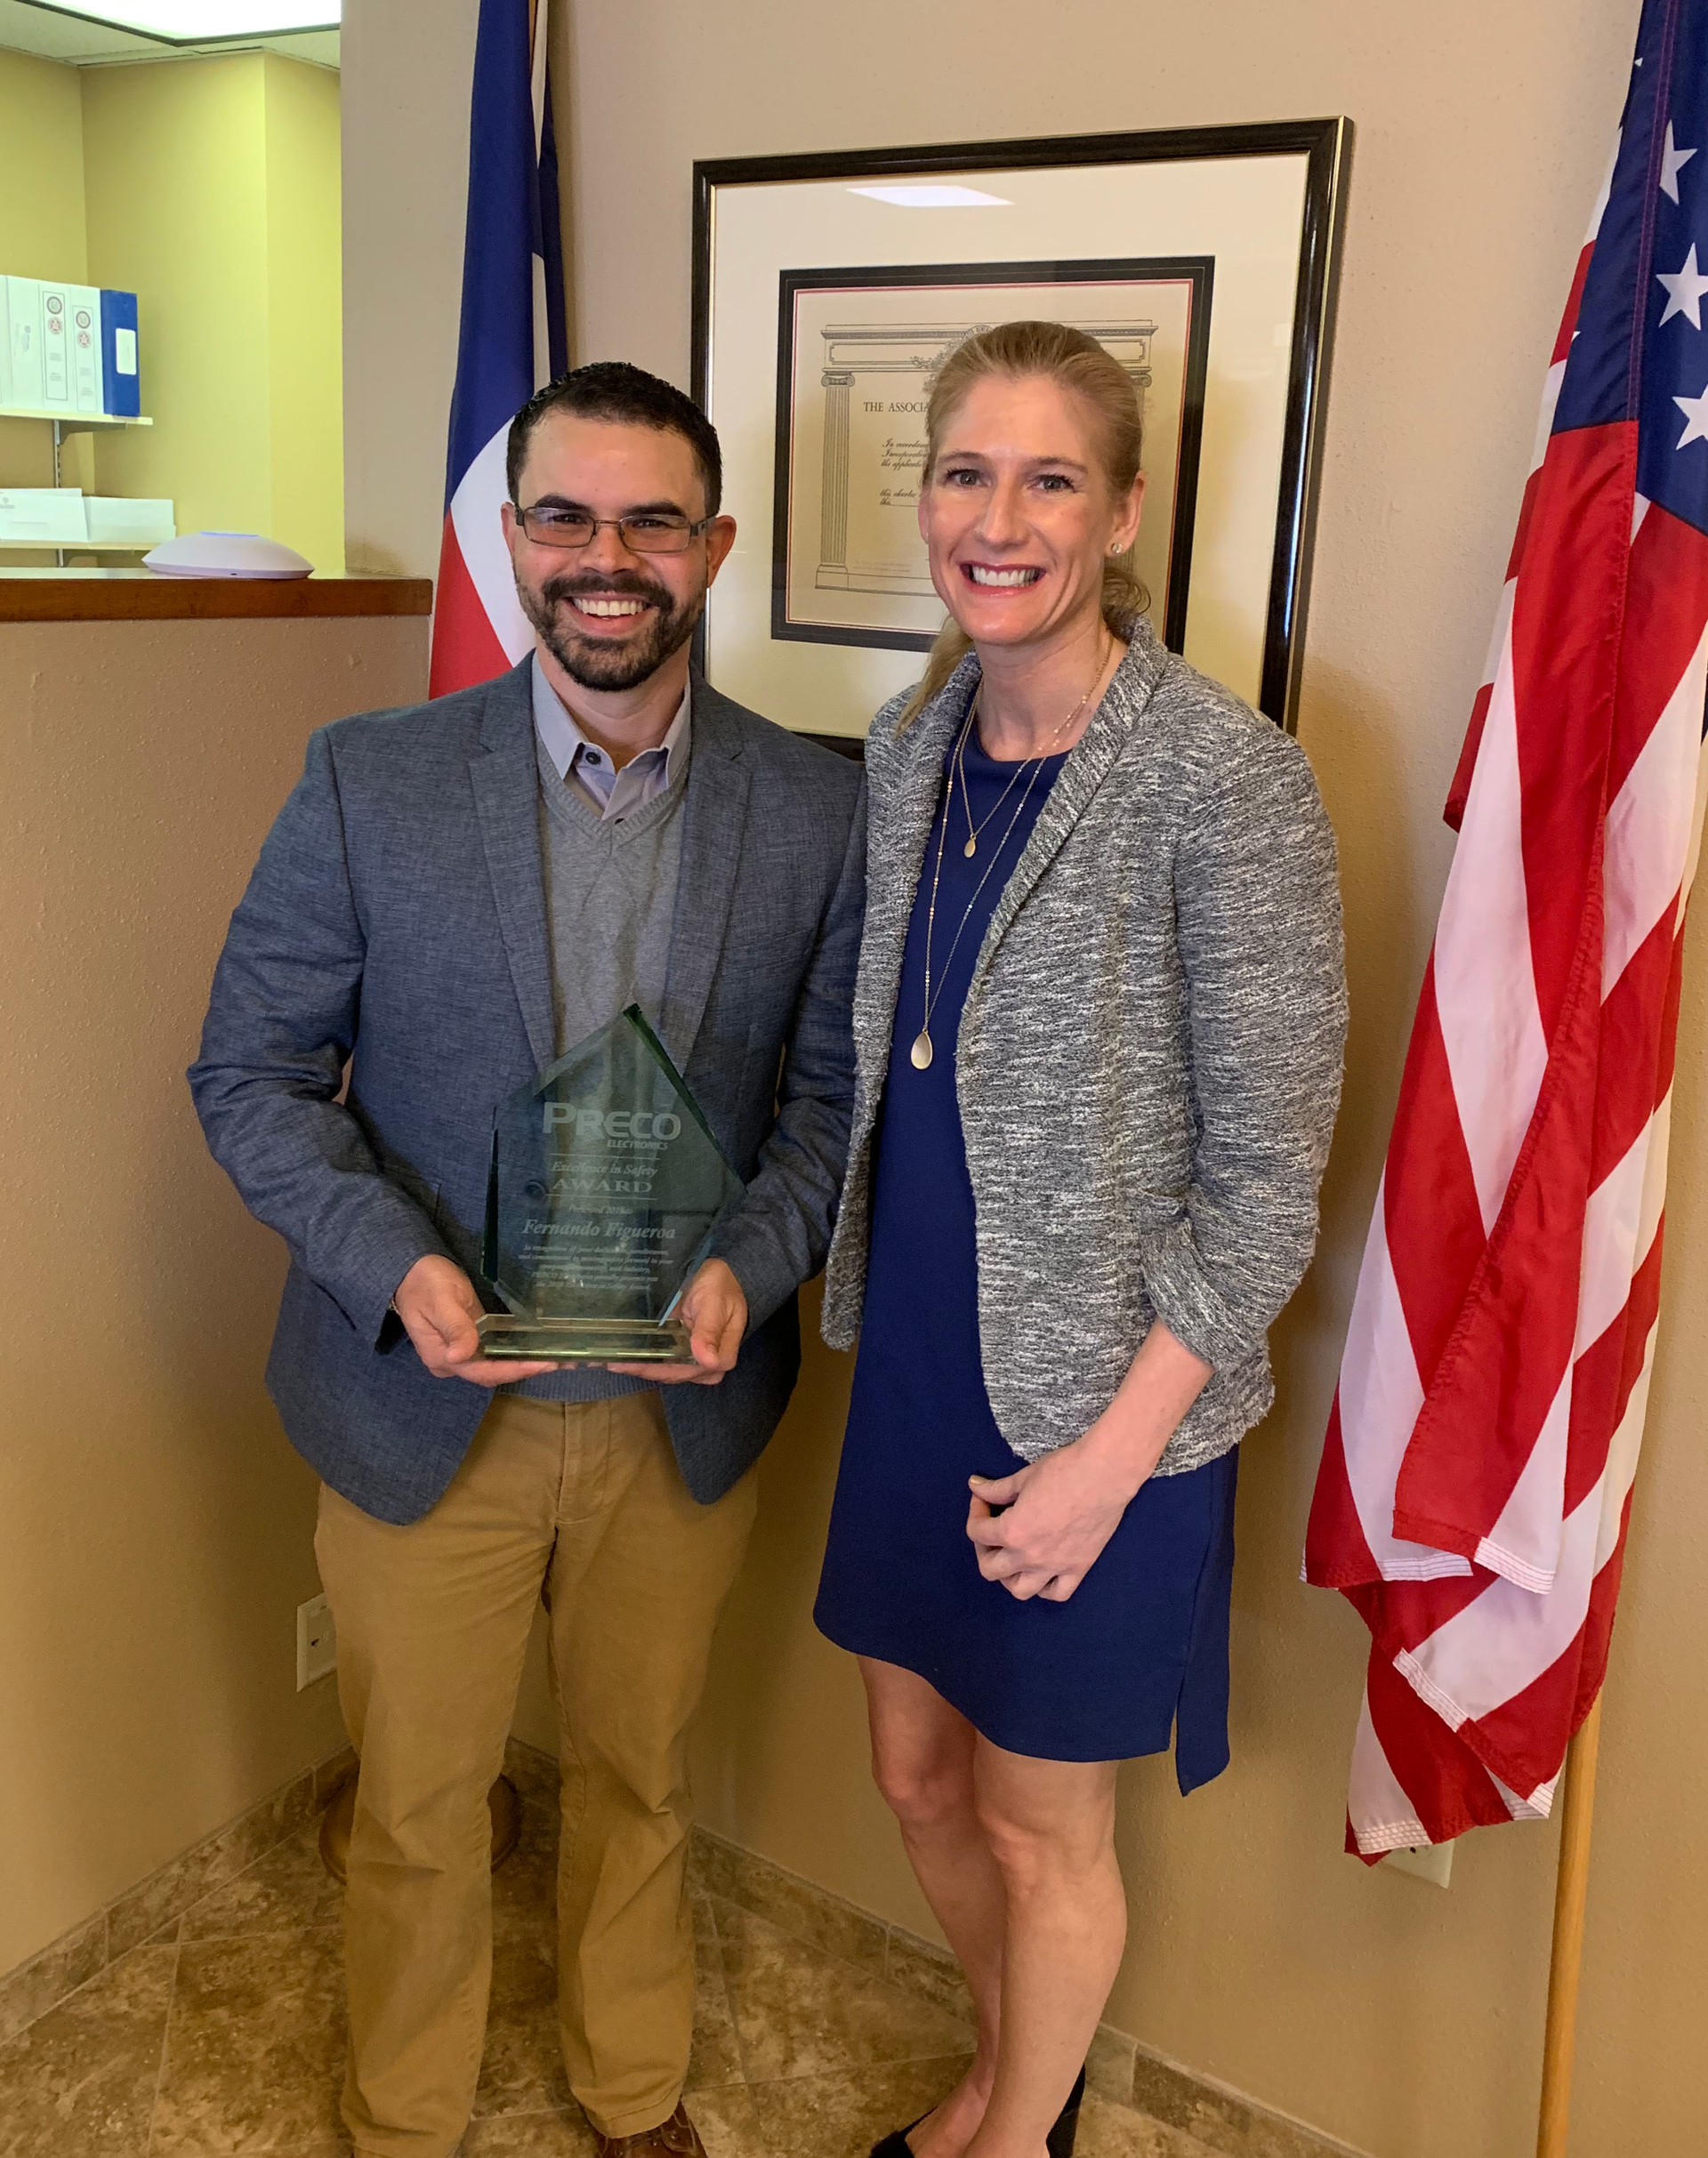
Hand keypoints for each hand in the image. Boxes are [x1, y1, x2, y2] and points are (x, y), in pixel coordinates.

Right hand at [392, 1255, 553, 1385]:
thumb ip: (454, 1327)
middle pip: (493, 1372)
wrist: (411, 1269)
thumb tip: (459, 1356)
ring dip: (526, 1362)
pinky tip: (540, 1347)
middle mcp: (453, 1361)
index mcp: (441, 1357)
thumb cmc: (425, 1282)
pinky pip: (496, 1350)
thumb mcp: (441, 1301)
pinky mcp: (471, 1338)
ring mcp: (462, 1351)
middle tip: (561, 1362)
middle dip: (526, 1368)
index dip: (512, 1370)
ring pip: (497, 1364)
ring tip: (559, 1358)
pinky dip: (517, 1351)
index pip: (482, 1371)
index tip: (541, 1364)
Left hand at [607, 1257, 746, 1385]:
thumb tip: (709, 1361)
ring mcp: (693, 1360)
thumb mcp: (715, 1303)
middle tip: (609, 1362)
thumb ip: (710, 1330)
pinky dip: (643, 1358)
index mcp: (721, 1357)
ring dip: (638, 1366)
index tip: (632, 1364)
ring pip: (663, 1370)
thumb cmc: (721, 1287)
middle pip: (671, 1373)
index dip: (657, 1370)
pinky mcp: (682, 1352)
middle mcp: (707, 1365)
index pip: (685, 1371)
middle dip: (641, 1369)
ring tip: (609, 1359)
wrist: (724, 1276)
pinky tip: (621, 1356)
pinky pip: (662, 1360)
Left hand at [965, 1428, 1157, 1602]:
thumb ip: (996, 1489)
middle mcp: (1030, 1556)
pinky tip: (1042, 1571)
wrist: (1105, 1475)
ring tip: (1011, 1557)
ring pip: (1020, 1590)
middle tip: (991, 1530)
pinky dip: (1045, 1587)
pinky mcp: (1079, 1568)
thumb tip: (975, 1487)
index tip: (982, 1499)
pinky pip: (1057, 1593)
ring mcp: (1055, 1566)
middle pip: (990, 1569)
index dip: (975, 1512)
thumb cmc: (1063, 1470)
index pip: (977, 1533)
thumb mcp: (1023, 1478)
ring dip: (1008, 1576)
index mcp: (1012, 1532)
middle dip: (983, 1548)